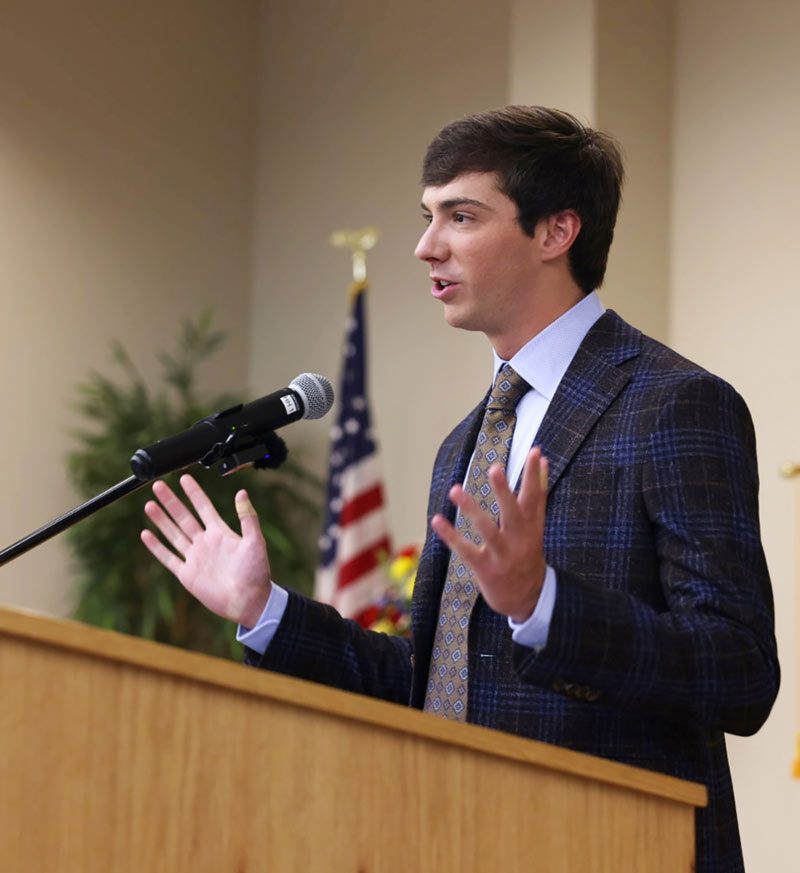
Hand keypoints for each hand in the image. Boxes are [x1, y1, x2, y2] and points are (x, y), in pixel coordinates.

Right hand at [140, 474, 271, 627]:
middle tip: (158, 485)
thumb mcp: (255, 541)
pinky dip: (157, 546)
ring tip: (149, 505)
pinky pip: (168, 557)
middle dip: (171, 501)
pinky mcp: (187, 574)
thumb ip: (247, 518)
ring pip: (173, 534)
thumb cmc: (256, 572)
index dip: (194, 493)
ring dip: (161, 520)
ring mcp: (195, 557)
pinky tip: (146, 534)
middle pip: (184, 517)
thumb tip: (242, 492)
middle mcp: (205, 542)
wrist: (249, 601)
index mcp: (221, 533)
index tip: (184, 478)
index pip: (203, 507)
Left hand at [430, 447, 547, 622]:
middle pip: (513, 512)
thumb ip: (537, 494)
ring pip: (487, 530)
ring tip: (455, 490)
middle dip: (504, 491)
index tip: (537, 451)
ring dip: (471, 510)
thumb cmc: (527, 554)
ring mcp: (503, 555)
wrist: (529, 599)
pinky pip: (466, 551)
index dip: (536, 475)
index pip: (537, 497)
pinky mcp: (486, 569)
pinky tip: (436, 520)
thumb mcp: (536, 526)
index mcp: (533, 527)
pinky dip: (451, 536)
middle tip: (495, 469)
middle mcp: (520, 540)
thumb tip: (544, 461)